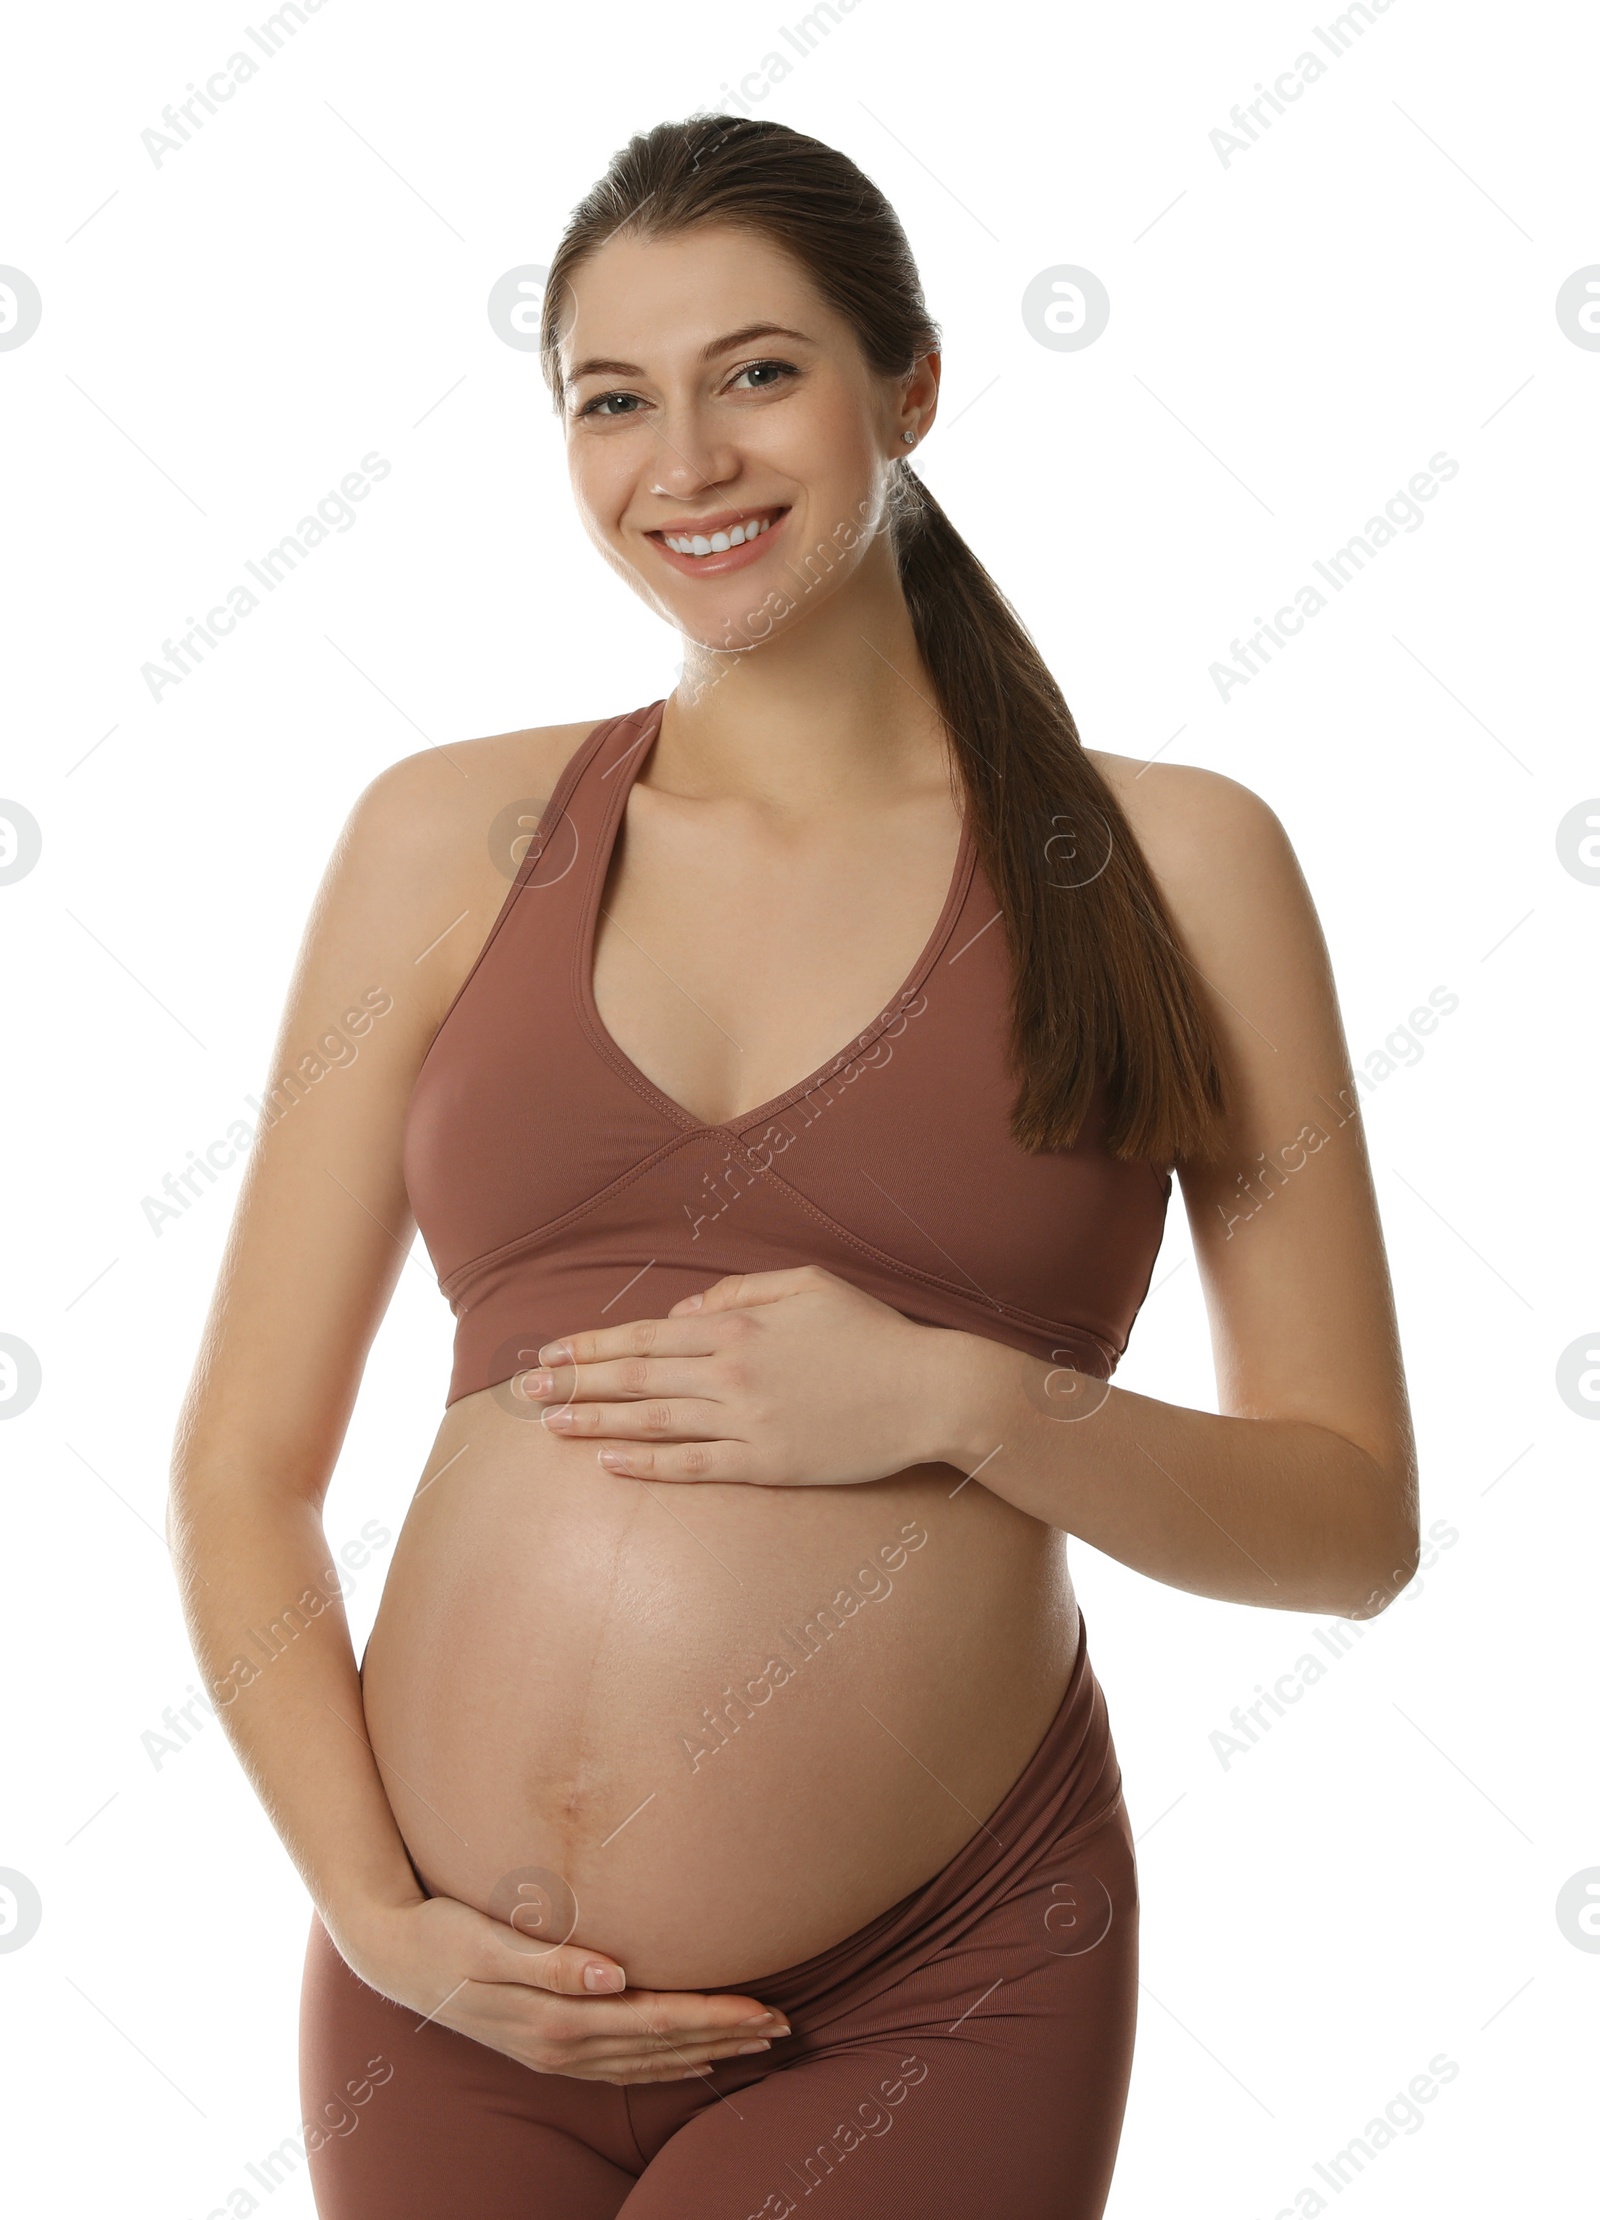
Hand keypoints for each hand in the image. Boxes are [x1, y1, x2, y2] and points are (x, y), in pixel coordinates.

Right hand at [330, 1894, 791, 2084]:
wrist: (389, 1956)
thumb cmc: (442, 1934)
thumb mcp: (490, 1940)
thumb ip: (551, 1961)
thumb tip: (613, 1976)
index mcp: (555, 2018)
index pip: (656, 2021)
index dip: (714, 2017)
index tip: (766, 2009)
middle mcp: (561, 2045)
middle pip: (662, 2047)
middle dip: (726, 2037)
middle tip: (785, 2027)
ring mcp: (553, 2054)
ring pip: (648, 2062)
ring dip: (705, 2052)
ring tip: (756, 2043)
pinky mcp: (545, 2049)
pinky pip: (621, 2068)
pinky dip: (664, 2066)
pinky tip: (691, 2061)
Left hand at [521, 1264, 959, 1485]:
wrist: (929, 1390)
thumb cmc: (872, 1334)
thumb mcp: (811, 1284)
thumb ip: (743, 1288)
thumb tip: (687, 1310)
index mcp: (738, 1324)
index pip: (645, 1335)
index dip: (591, 1345)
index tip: (550, 1353)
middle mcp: (731, 1371)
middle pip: (634, 1377)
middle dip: (574, 1384)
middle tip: (525, 1393)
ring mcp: (746, 1421)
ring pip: (652, 1421)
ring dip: (596, 1423)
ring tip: (551, 1428)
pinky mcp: (767, 1463)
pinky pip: (693, 1466)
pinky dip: (647, 1465)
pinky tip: (611, 1464)